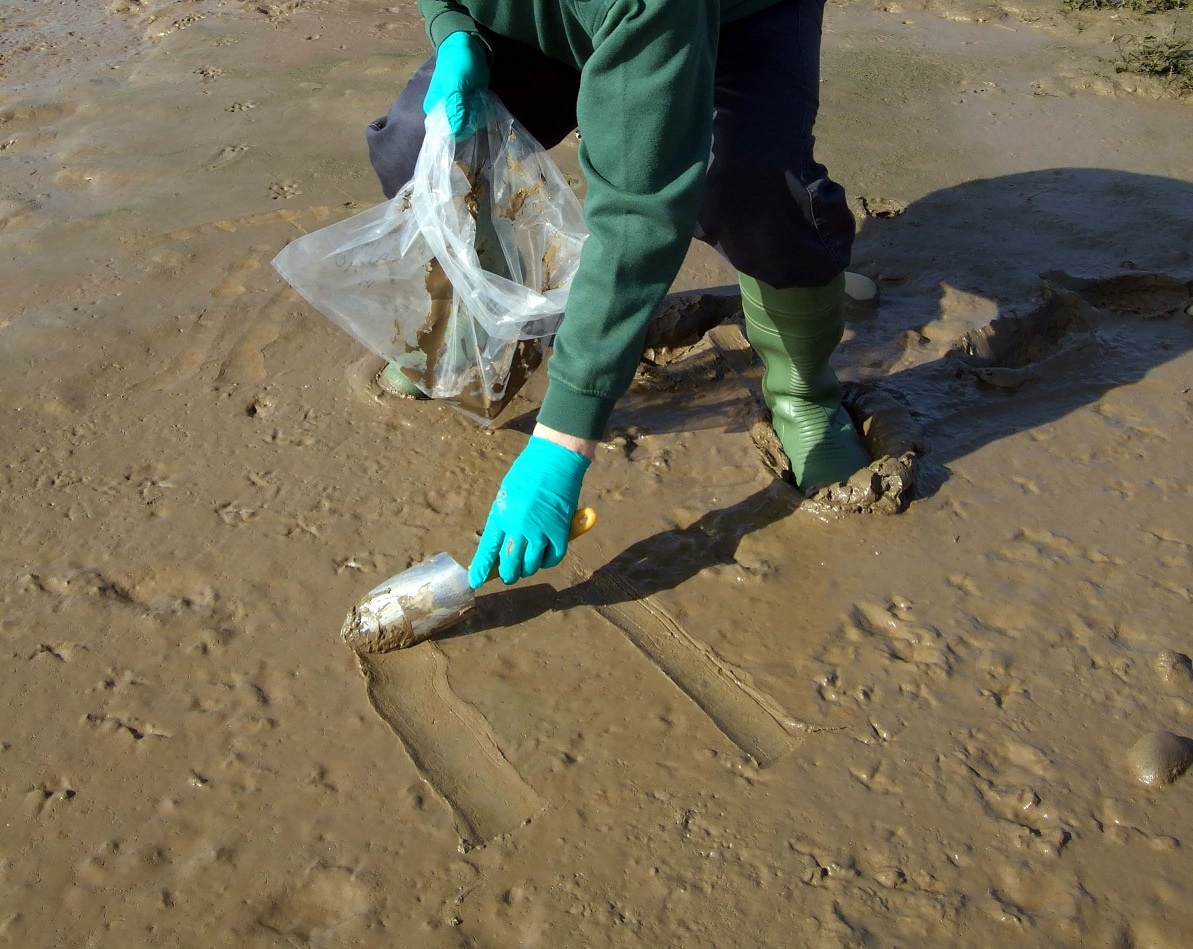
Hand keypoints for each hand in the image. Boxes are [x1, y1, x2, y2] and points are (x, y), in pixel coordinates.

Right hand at [422, 31, 489, 138]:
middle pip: (457, 131)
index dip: (455, 133)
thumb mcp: (455, 86)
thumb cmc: (457, 64)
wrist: (468, 47)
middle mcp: (444, 113)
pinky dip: (480, 112)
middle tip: (471, 104)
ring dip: (475, 116)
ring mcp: (457, 111)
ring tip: (475, 98)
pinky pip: (475, 118)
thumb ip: (454, 109)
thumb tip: (455, 132)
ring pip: (468, 125)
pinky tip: (479, 100)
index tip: (465, 122)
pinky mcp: (469, 107)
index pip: (442, 132)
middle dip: (468, 122)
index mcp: (433, 109)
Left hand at [469, 435, 591, 587]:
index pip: (487, 550)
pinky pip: (553, 557)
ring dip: (527, 570)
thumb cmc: (528, 472)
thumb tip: (502, 543)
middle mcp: (518, 527)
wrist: (554, 458)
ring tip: (526, 568)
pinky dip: (548, 561)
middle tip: (508, 577)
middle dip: (507, 575)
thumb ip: (504, 518)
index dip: (481, 568)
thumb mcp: (507, 495)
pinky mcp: (560, 531)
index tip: (475, 581)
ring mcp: (540, 531)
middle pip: (509, 563)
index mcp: (500, 516)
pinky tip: (545, 558)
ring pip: (531, 565)